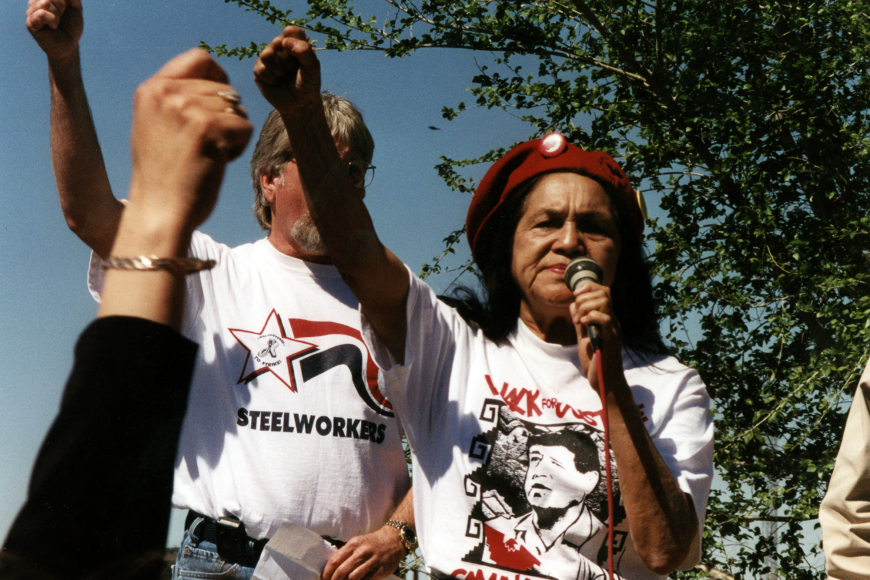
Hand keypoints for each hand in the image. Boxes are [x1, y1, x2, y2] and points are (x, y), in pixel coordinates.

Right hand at [26, 0, 82, 61]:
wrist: (70, 45)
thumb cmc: (71, 27)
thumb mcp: (75, 8)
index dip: (61, 0)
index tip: (64, 7)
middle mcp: (34, 2)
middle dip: (61, 5)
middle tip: (61, 16)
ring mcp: (31, 12)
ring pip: (46, 3)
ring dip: (58, 14)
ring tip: (57, 22)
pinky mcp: (31, 23)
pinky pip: (41, 13)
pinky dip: (52, 19)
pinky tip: (53, 26)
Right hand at [129, 48, 251, 231]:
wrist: (159, 212)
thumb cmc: (164, 177)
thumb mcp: (157, 126)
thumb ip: (177, 100)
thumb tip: (218, 83)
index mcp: (151, 89)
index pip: (199, 58)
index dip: (219, 77)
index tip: (219, 104)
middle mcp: (166, 92)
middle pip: (225, 87)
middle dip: (226, 116)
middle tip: (204, 145)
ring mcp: (186, 108)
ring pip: (237, 109)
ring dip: (231, 133)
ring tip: (206, 155)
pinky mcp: (208, 127)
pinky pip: (244, 127)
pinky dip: (237, 148)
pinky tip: (215, 163)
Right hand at [253, 26, 321, 115]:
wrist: (299, 105)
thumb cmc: (308, 84)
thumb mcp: (313, 68)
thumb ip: (304, 51)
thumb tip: (284, 41)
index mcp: (295, 42)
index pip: (291, 30)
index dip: (294, 41)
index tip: (299, 54)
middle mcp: (280, 47)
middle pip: (277, 41)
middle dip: (287, 58)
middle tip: (292, 68)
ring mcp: (268, 58)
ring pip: (267, 53)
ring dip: (278, 68)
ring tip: (284, 75)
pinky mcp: (258, 70)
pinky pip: (261, 68)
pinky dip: (272, 78)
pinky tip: (276, 82)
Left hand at [321, 526, 405, 579]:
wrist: (394, 539)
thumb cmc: (372, 542)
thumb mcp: (358, 542)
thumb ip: (346, 553)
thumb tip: (331, 567)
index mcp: (353, 544)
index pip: (335, 561)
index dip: (327, 573)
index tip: (323, 579)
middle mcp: (362, 552)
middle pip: (342, 572)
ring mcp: (371, 561)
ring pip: (352, 578)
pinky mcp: (379, 570)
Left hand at [569, 282, 621, 387]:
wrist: (604, 382)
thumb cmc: (595, 362)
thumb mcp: (583, 338)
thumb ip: (579, 322)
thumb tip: (572, 305)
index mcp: (606, 319)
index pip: (603, 291)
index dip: (588, 287)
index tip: (575, 295)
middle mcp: (613, 321)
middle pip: (604, 292)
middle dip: (584, 297)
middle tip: (576, 314)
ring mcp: (614, 329)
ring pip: (604, 301)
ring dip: (586, 307)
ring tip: (579, 321)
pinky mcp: (612, 339)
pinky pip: (605, 319)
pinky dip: (591, 316)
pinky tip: (583, 325)